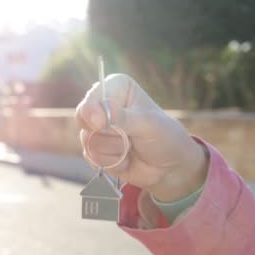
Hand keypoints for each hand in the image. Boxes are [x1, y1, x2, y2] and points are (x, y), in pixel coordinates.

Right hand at [75, 74, 207, 201]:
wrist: (170, 167)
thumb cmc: (164, 137)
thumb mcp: (147, 124)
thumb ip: (122, 118)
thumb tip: (98, 116)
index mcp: (118, 88)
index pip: (93, 95)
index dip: (92, 109)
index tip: (100, 123)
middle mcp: (104, 105)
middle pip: (84, 119)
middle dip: (107, 134)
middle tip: (128, 137)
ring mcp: (98, 128)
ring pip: (88, 141)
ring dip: (114, 150)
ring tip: (131, 148)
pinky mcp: (96, 149)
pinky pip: (91, 157)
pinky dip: (111, 162)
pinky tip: (126, 160)